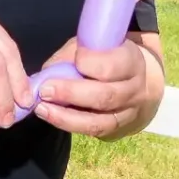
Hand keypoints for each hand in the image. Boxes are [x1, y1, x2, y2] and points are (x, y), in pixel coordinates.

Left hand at [33, 38, 155, 139]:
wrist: (136, 84)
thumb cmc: (106, 59)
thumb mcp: (94, 47)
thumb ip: (71, 56)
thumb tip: (45, 74)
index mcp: (131, 61)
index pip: (113, 65)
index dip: (92, 62)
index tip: (74, 58)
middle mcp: (133, 90)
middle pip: (105, 96)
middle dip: (71, 93)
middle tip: (45, 89)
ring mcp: (127, 113)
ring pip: (98, 120)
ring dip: (65, 116)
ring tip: (42, 108)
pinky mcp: (117, 129)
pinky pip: (92, 130)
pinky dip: (68, 124)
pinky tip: (51, 116)